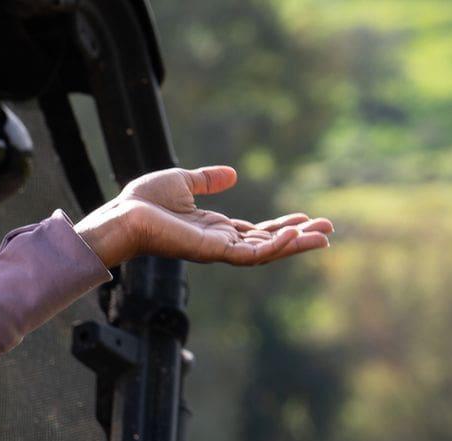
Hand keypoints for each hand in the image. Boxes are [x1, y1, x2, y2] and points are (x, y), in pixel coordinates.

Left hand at [74, 166, 332, 268]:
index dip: (281, 227)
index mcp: (212, 229)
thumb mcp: (182, 181)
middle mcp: (216, 243)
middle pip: (266, 245)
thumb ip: (207, 180)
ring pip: (264, 253)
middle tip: (328, 231)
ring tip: (324, 236)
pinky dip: (273, 246)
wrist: (123, 215)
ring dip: (295, 245)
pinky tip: (295, 235)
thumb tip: (231, 174)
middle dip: (298, 239)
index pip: (254, 232)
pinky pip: (249, 255)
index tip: (306, 218)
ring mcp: (215, 250)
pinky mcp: (211, 252)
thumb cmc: (142, 202)